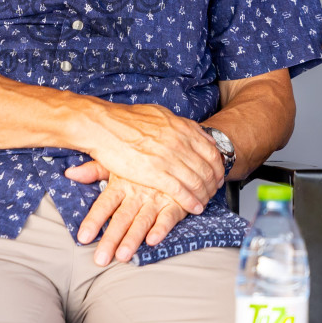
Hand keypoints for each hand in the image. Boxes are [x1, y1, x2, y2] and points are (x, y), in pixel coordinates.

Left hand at [68, 165, 187, 264]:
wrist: (177, 154)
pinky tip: (152, 241)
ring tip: (122, 256)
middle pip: (122, 218)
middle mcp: (137, 192)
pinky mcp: (176, 203)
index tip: (83, 238)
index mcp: (121, 182)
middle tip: (101, 259)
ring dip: (133, 239)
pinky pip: (168, 217)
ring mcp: (157, 198)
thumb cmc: (143, 163)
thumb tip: (69, 173)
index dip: (94, 220)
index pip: (104, 204)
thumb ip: (94, 171)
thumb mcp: (119, 163)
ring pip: (142, 220)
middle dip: (111, 239)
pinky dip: (161, 229)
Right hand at [81, 102, 224, 213]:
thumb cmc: (126, 119)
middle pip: (207, 168)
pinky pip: (181, 192)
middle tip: (213, 191)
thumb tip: (194, 130)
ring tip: (205, 202)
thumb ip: (179, 124)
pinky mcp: (155, 174)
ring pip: (197, 181)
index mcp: (181, 128)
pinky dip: (191, 202)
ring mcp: (168, 158)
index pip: (211, 151)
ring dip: (204, 195)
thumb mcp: (159, 114)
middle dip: (213, 183)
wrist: (103, 126)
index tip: (218, 174)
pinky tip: (194, 208)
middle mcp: (179, 142)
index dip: (218, 166)